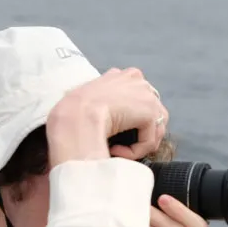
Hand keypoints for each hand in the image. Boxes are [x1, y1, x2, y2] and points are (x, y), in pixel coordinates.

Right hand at [47, 68, 167, 165]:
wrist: (76, 114)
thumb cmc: (74, 110)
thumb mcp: (89, 100)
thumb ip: (105, 103)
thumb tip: (110, 121)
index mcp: (122, 75)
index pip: (137, 97)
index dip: (131, 118)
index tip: (114, 132)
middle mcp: (137, 80)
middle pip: (151, 112)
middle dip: (140, 132)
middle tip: (120, 145)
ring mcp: (146, 95)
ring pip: (152, 129)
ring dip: (136, 145)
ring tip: (117, 151)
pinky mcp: (150, 112)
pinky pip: (148, 141)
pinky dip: (134, 152)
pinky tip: (116, 151)